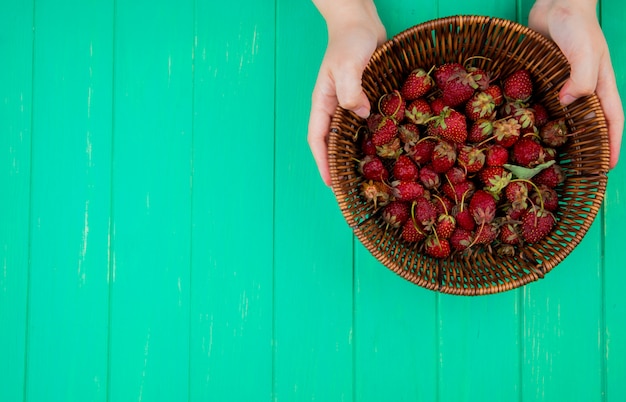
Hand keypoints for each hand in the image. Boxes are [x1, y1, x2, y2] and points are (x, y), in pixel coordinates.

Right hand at [308, 2, 385, 185]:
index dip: (323, 162)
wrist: (360, 21)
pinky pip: (367, 123)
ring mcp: (350, 103)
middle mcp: (334, 107)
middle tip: (352, 187)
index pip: (318, 139)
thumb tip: (362, 115)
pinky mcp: (365, 98)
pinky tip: (385, 147)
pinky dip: (372, 137)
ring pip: (350, 135)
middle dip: (339, 165)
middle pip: (333, 143)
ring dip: (356, 154)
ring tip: (368, 174)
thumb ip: (351, 90)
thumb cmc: (349, 40)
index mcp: (323, 103)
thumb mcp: (347, 65)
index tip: (331, 183)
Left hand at [529, 0, 623, 168]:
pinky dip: (535, 119)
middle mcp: (582, 90)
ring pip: (562, 119)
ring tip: (545, 161)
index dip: (611, 144)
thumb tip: (568, 102)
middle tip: (575, 173)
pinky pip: (540, 105)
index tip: (608, 167)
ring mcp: (561, 86)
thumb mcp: (584, 50)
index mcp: (600, 86)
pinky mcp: (542, 81)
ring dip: (556, 138)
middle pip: (586, 125)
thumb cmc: (576, 25)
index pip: (611, 121)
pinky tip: (521, 134)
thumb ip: (581, 76)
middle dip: (584, 148)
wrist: (556, 4)